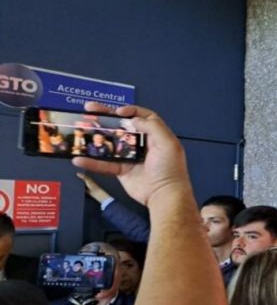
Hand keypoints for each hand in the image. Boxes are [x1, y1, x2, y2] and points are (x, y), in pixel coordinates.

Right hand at [72, 102, 190, 206]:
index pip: (142, 117)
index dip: (130, 111)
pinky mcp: (122, 170)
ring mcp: (130, 157)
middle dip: (106, 117)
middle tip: (89, 110)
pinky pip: (104, 164)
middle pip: (122, 127)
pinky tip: (79, 159)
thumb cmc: (170, 169)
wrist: (164, 195)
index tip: (118, 111)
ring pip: (110, 143)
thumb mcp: (168, 143)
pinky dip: (92, 162)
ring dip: (95, 136)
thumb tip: (135, 118)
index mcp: (155, 135)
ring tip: (80, 128)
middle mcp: (142, 144)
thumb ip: (153, 127)